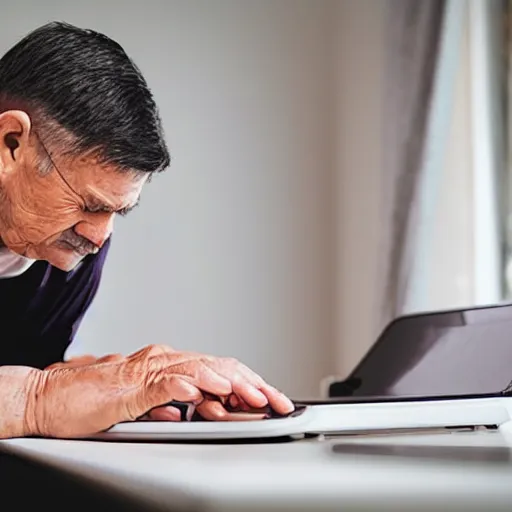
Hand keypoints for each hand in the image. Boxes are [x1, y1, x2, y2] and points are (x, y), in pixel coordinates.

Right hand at [26, 344, 293, 437]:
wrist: (51, 398)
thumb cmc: (94, 401)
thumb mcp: (145, 404)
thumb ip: (172, 401)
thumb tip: (199, 405)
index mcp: (169, 365)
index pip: (219, 370)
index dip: (248, 382)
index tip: (272, 398)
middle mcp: (163, 361)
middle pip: (217, 366)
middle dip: (252, 383)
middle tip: (277, 399)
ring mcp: (146, 372)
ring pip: (196, 370)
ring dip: (227, 383)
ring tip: (252, 394)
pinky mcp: (126, 387)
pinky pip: (158, 385)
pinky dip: (180, 387)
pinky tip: (198, 393)